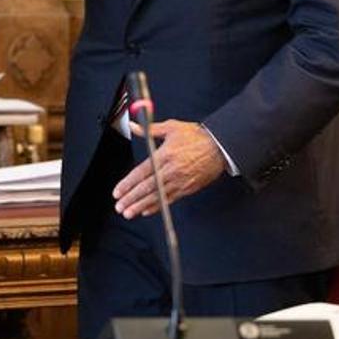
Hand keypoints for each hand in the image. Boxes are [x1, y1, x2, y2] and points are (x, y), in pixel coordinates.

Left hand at [111, 119, 225, 218]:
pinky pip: (170, 200)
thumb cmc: (197, 136)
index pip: (141, 172)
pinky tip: (147, 211)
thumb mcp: (172, 127)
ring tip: (129, 212)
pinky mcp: (188, 188)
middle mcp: (171, 170)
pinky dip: (158, 207)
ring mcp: (180, 181)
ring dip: (141, 206)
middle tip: (119, 206)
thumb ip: (150, 129)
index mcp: (165, 155)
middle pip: (147, 188)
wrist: (220, 147)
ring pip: (157, 197)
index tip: (117, 191)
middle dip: (131, 198)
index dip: (128, 184)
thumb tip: (133, 126)